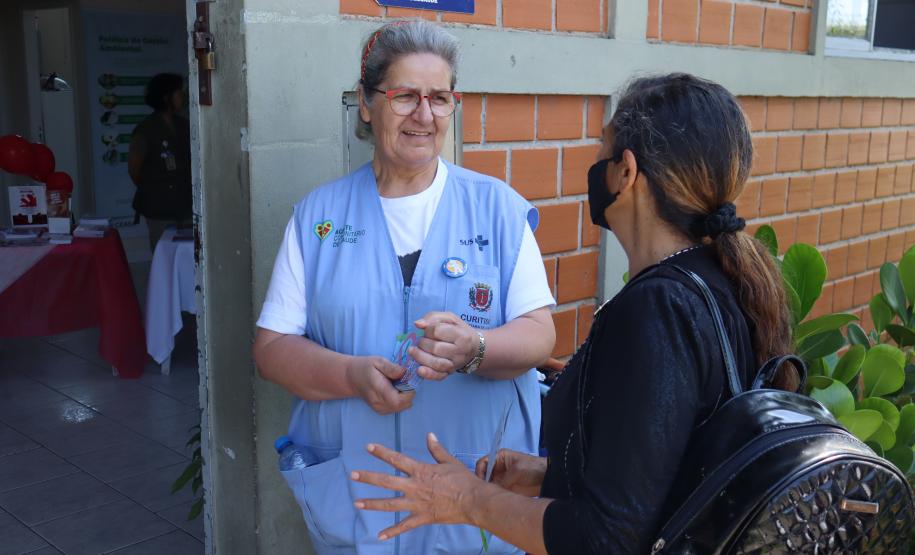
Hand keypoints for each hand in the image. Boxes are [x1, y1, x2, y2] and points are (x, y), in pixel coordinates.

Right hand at [345, 356, 414, 414]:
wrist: (352, 378)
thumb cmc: (365, 367)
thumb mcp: (378, 361)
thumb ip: (392, 368)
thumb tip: (406, 373)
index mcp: (378, 390)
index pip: (400, 399)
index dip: (409, 390)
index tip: (408, 379)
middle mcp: (379, 403)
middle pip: (404, 404)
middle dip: (410, 392)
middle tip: (404, 380)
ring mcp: (380, 409)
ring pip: (403, 407)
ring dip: (406, 396)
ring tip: (399, 384)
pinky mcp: (382, 411)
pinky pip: (398, 408)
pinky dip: (401, 400)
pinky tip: (395, 390)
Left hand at [351, 433, 482, 539]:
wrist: (474, 501)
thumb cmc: (463, 480)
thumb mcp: (449, 461)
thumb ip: (436, 449)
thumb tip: (429, 435)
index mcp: (420, 471)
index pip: (396, 459)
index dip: (381, 452)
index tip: (368, 447)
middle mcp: (414, 487)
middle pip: (386, 481)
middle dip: (368, 478)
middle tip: (353, 475)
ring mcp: (416, 504)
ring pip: (389, 504)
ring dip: (372, 503)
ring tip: (357, 503)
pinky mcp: (422, 518)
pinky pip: (404, 526)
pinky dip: (392, 531)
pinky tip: (379, 535)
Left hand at [410, 312, 479, 380]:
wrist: (473, 347)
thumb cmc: (459, 330)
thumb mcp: (449, 318)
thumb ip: (432, 317)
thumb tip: (418, 324)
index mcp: (461, 335)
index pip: (438, 331)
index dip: (428, 330)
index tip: (428, 330)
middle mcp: (460, 351)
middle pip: (435, 348)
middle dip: (422, 343)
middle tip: (421, 341)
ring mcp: (455, 364)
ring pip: (436, 363)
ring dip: (420, 357)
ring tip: (413, 351)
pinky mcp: (450, 373)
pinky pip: (438, 376)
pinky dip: (428, 374)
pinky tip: (419, 370)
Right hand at [475, 449, 546, 496]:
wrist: (547, 479)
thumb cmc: (533, 468)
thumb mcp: (517, 470)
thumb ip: (504, 479)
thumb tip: (493, 489)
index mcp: (500, 458)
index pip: (483, 463)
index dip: (479, 471)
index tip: (480, 482)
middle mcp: (498, 468)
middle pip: (484, 475)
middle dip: (482, 483)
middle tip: (482, 492)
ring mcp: (502, 478)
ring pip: (489, 485)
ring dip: (488, 490)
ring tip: (488, 498)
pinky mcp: (506, 488)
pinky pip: (496, 492)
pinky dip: (494, 496)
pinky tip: (494, 501)